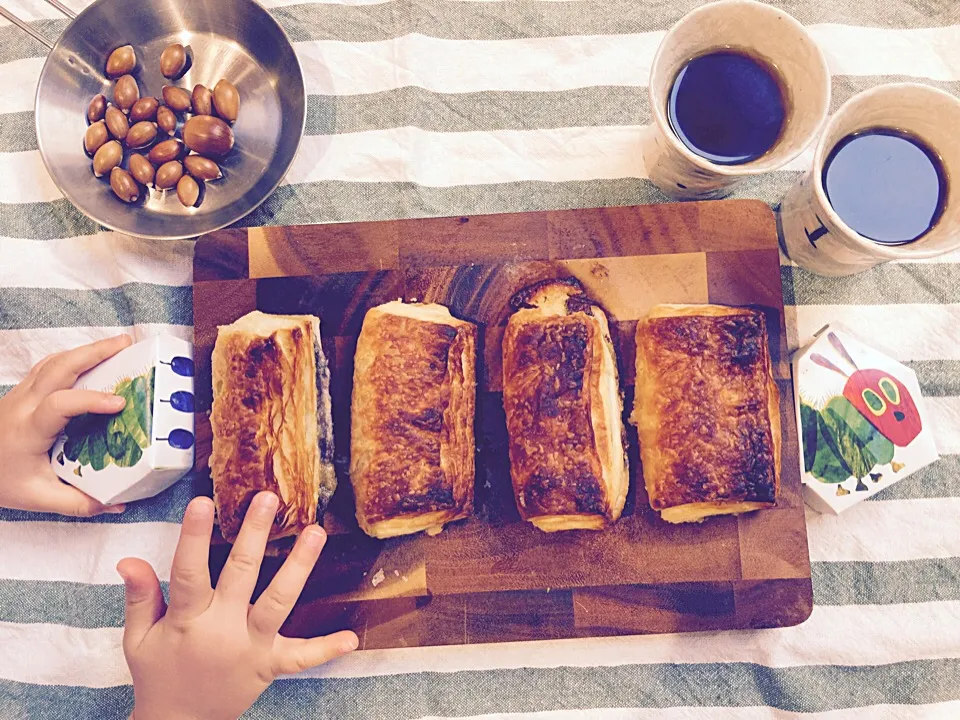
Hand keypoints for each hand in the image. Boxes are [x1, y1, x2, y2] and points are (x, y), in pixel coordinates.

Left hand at [0, 334, 132, 515]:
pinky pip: (48, 366)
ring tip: (117, 344)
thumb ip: (80, 503)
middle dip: (95, 352)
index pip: (60, 405)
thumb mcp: (40, 498)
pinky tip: (91, 357)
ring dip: (86, 350)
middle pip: (58, 367)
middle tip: (127, 343)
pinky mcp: (21, 392)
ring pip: (53, 361)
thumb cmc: (1, 481)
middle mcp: (23, 405)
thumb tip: (119, 503)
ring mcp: (19, 394)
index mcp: (28, 430)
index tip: (120, 403)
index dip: (91, 400)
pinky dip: (73, 357)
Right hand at [120, 492, 358, 719]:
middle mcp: (223, 630)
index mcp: (188, 620)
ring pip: (278, 602)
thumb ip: (140, 597)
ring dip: (299, 566)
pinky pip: (301, 658)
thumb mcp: (138, 638)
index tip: (202, 502)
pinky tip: (352, 638)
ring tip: (315, 533)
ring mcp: (251, 648)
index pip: (188, 571)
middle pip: (241, 575)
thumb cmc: (158, 674)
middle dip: (254, 535)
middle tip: (268, 499)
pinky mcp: (270, 666)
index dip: (193, 537)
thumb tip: (128, 559)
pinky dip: (326, 649)